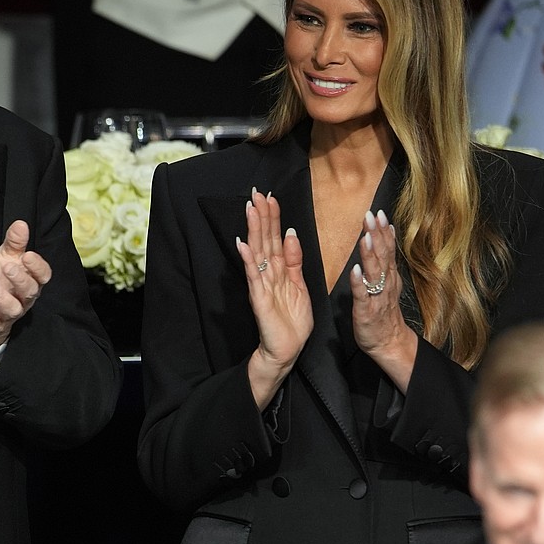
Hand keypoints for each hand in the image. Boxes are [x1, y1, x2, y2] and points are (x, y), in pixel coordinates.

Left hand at [0, 220, 51, 357]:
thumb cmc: (0, 282)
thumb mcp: (5, 259)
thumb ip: (14, 243)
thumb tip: (21, 224)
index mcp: (30, 281)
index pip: (42, 275)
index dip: (37, 267)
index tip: (27, 255)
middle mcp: (23, 298)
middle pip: (29, 291)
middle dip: (20, 279)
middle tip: (7, 266)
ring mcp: (8, 314)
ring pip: (11, 308)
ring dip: (0, 296)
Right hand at [238, 189, 312, 408]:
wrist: (287, 350)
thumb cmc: (292, 321)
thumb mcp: (300, 285)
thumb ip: (295, 261)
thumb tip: (291, 233)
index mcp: (279, 270)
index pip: (275, 238)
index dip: (273, 218)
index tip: (270, 197)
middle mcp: (267, 274)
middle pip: (264, 240)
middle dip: (261, 217)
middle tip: (256, 194)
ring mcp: (261, 285)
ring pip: (257, 253)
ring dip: (253, 231)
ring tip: (250, 210)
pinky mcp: (259, 299)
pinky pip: (253, 277)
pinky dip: (248, 261)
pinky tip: (243, 245)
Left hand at [349, 210, 416, 390]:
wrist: (388, 342)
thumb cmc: (384, 311)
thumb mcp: (388, 281)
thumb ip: (386, 258)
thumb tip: (385, 232)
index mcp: (389, 275)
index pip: (387, 249)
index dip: (383, 230)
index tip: (379, 212)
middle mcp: (385, 283)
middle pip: (382, 255)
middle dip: (376, 235)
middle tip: (371, 215)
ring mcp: (376, 297)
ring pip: (374, 272)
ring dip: (369, 254)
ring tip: (365, 237)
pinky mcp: (366, 311)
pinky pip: (362, 295)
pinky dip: (359, 282)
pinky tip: (355, 270)